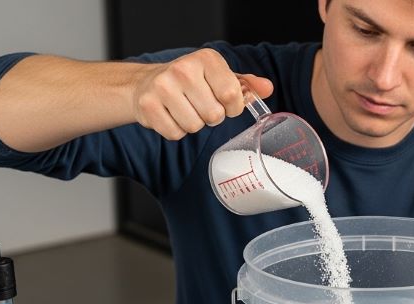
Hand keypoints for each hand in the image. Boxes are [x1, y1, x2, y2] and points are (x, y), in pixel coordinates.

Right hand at [131, 48, 273, 140]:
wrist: (147, 83)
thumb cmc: (190, 81)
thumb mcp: (219, 76)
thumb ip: (246, 84)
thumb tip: (267, 88)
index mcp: (206, 59)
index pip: (231, 94)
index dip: (233, 106)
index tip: (226, 103)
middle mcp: (183, 69)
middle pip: (214, 115)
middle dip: (212, 117)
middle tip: (201, 105)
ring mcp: (162, 87)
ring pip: (195, 126)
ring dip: (194, 124)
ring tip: (186, 109)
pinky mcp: (148, 106)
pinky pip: (175, 134)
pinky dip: (177, 130)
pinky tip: (172, 115)